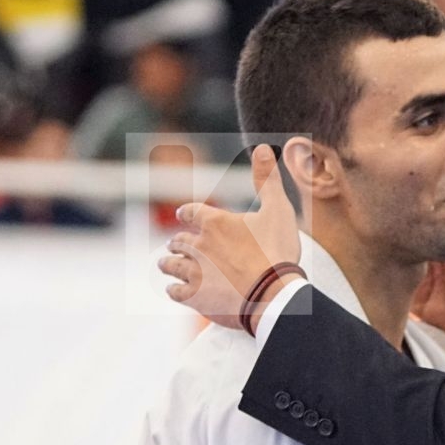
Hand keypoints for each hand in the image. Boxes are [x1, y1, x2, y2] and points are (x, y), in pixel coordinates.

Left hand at [159, 146, 302, 330]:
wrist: (272, 294)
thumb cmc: (277, 251)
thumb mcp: (278, 209)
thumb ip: (267, 179)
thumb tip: (262, 147)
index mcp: (216, 222)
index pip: (192, 212)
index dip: (187, 213)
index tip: (182, 214)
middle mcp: (199, 244)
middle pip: (180, 239)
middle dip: (178, 240)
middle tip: (176, 243)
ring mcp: (194, 271)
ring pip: (172, 264)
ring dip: (168, 262)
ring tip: (166, 263)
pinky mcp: (194, 297)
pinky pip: (175, 291)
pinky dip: (174, 289)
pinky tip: (174, 289)